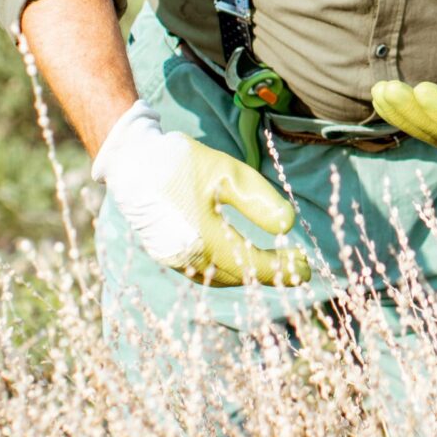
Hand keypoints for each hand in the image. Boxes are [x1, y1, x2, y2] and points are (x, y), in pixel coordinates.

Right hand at [93, 103, 311, 286]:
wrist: (130, 159)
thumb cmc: (180, 162)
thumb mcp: (227, 174)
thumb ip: (259, 201)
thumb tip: (288, 225)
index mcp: (203, 241)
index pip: (253, 266)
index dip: (283, 268)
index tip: (306, 265)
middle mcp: (186, 259)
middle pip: (237, 277)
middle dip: (269, 274)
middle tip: (296, 266)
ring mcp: (171, 260)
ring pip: (218, 278)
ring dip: (247, 274)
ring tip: (271, 263)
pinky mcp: (163, 254)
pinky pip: (202, 271)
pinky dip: (225, 269)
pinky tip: (238, 257)